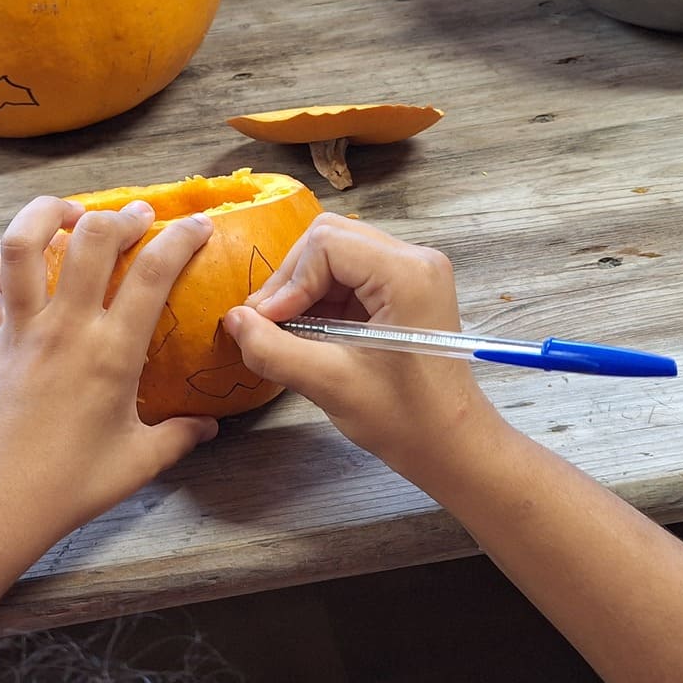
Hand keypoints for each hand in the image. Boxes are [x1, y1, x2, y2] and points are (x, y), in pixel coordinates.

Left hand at [0, 196, 217, 550]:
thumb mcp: (139, 462)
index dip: (180, 239)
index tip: (196, 226)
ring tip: (68, 212)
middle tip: (137, 218)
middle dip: (120, 217)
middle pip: (91, 239)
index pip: (153, 273)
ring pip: (23, 245)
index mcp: (112, 353)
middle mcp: (65, 328)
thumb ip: (179, 438)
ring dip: (45, 214)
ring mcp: (20, 330)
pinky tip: (13, 258)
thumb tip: (210, 426)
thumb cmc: (70, 485)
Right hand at [224, 214, 500, 469]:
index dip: (288, 281)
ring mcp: (413, 272)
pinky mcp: (405, 289)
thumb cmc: (405, 419)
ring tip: (283, 331)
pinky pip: (350, 276)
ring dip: (303, 290)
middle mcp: (415, 260)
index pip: (326, 244)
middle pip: (330, 239)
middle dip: (291, 280)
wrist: (450, 443)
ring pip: (336, 255)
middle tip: (265, 323)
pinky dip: (321, 299)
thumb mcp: (330, 384)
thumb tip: (232, 320)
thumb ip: (273, 350)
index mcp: (408, 274)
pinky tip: (307, 333)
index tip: (265, 322)